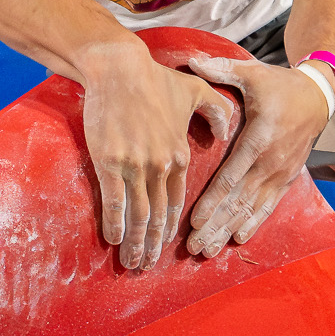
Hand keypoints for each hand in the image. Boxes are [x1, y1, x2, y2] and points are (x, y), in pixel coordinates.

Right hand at [78, 42, 238, 268]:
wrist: (120, 68)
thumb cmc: (156, 79)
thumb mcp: (196, 90)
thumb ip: (216, 110)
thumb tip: (224, 132)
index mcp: (178, 154)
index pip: (177, 201)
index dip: (171, 227)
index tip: (168, 246)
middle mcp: (160, 165)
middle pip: (158, 215)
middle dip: (153, 245)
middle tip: (147, 267)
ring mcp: (135, 166)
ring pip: (138, 215)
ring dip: (136, 242)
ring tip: (132, 262)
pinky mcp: (110, 162)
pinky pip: (114, 201)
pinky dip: (115, 224)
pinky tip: (114, 239)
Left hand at [182, 56, 332, 255]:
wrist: (317, 96)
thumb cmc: (278, 85)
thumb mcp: (251, 73)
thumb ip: (221, 70)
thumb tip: (191, 60)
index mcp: (259, 138)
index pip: (231, 176)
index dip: (212, 201)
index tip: (194, 221)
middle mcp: (271, 161)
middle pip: (239, 201)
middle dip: (215, 225)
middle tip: (192, 248)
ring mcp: (281, 172)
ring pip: (252, 209)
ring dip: (229, 230)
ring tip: (208, 250)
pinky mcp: (288, 178)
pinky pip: (269, 206)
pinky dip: (254, 224)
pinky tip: (237, 239)